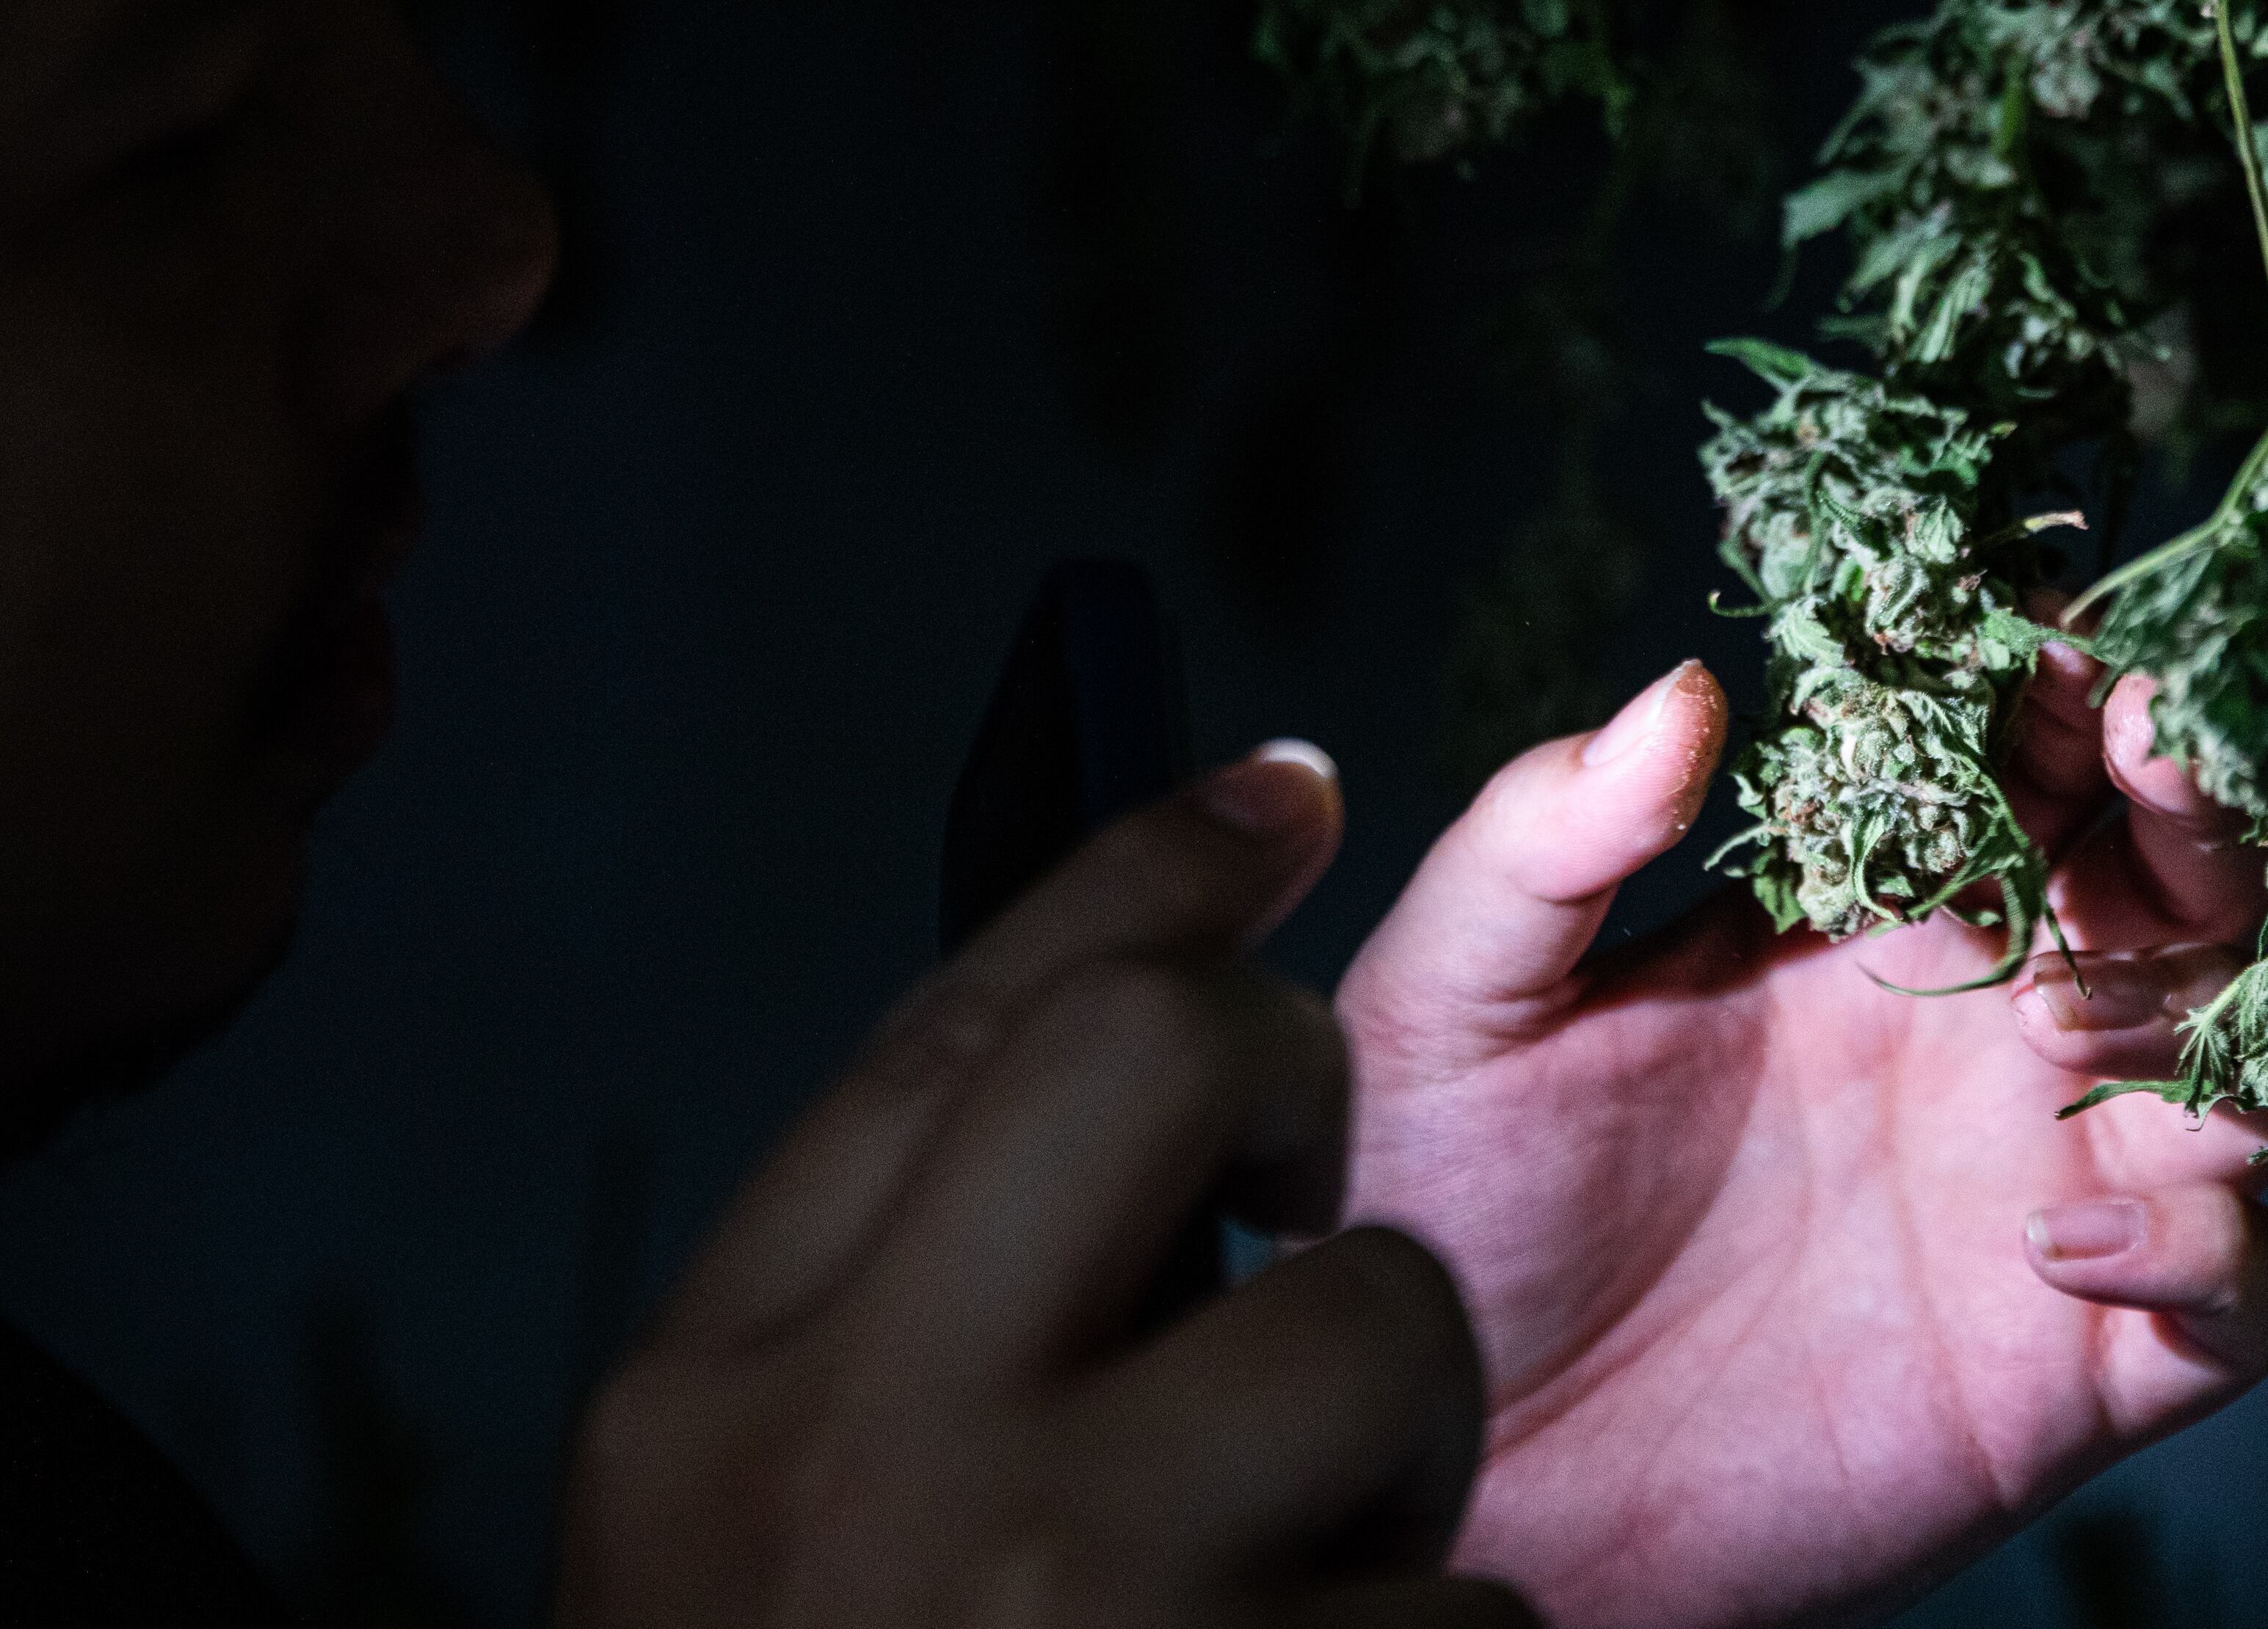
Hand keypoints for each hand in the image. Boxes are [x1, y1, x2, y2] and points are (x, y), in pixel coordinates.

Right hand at [557, 752, 1530, 1628]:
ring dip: (1403, 1444)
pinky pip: (1480, 1598)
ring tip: (1308, 1585)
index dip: (1138, 875)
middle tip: (1321, 1188)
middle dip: (1291, 1069)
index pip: (947, 1035)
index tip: (1274, 792)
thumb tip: (1100, 1105)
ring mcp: (1088, 1586)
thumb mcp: (726, 1542)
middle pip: (1160, 1052)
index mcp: (713, 1403)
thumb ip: (876, 1330)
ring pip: (1383, 1326)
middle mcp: (883, 1454)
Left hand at [1339, 638, 2267, 1628]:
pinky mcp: (2086, 1365)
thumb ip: (1544, 842)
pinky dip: (2211, 1249)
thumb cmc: (1441, 1226)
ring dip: (2197, 1013)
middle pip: (2180, 884)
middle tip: (2154, 751)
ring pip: (2248, 1063)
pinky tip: (2061, 1241)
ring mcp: (2055, 1189)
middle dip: (2193, 803)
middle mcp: (1993, 1033)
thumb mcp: (1453, 1008)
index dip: (2057, 686)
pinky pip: (2249, 1291)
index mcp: (1871, 917)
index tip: (2045, 638)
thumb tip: (1681, 689)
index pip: (2024, 761)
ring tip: (2055, 1016)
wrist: (1452, 1483)